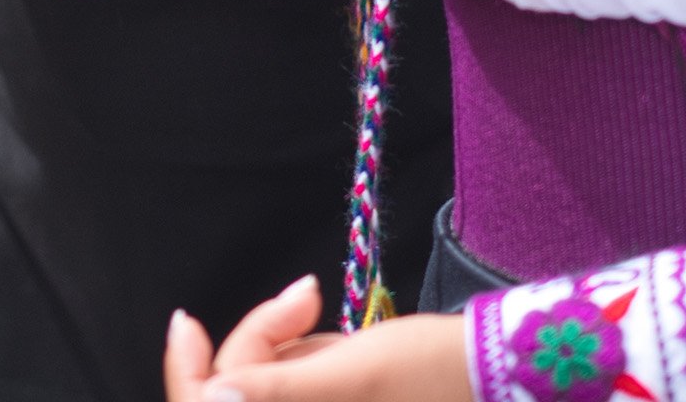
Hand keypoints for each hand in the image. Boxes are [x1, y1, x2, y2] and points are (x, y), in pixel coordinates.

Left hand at [163, 279, 471, 401]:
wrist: (496, 369)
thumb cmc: (433, 373)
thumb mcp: (350, 376)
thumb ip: (275, 391)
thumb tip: (209, 399)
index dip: (190, 374)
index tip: (189, 320)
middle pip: (234, 393)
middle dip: (262, 339)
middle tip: (309, 294)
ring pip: (261, 382)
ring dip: (287, 342)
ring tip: (335, 322)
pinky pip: (289, 382)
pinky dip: (304, 352)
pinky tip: (341, 342)